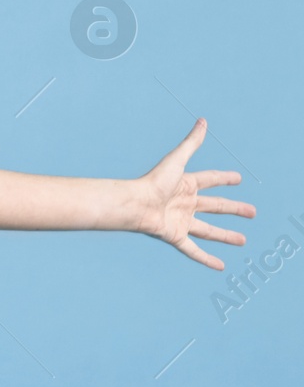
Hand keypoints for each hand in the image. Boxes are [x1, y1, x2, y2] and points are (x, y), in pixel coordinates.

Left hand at [134, 118, 254, 269]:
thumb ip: (191, 143)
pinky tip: (220, 266)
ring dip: (226, 236)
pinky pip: (194, 250)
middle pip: (216, 207)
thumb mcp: (176, 161)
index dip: (224, 179)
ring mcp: (181, 221)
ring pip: (209, 231)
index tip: (238, 179)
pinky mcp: (175, 236)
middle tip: (253, 212)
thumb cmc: (152, 182)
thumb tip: (203, 121)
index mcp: (186, 185)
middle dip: (235, 209)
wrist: (134, 204)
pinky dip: (206, 258)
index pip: (211, 180)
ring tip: (243, 241)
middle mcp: (185, 203)